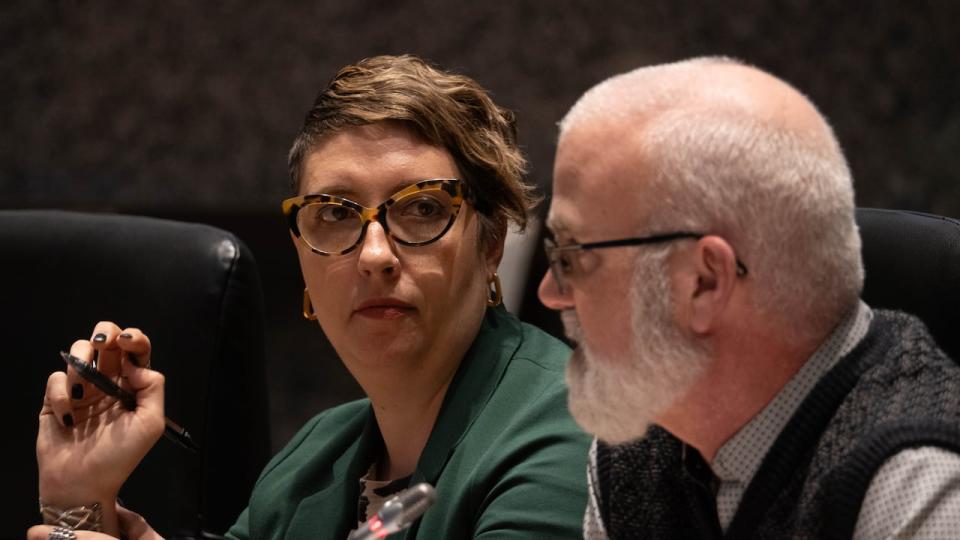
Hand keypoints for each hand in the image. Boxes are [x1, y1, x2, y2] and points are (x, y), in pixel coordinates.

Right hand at [37, 322, 165, 534]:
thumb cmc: (119, 457)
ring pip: (79, 350)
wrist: (82, 483)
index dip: (133, 337)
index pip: (136, 350)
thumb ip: (152, 387)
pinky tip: (68, 417)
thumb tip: (135, 363)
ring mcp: (81, 387)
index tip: (126, 342)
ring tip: (83, 389)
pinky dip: (61, 394)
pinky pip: (55, 378)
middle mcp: (108, 381)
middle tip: (103, 344)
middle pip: (106, 339)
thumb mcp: (150, 423)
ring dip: (81, 363)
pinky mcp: (55, 398)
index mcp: (133, 385)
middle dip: (105, 333)